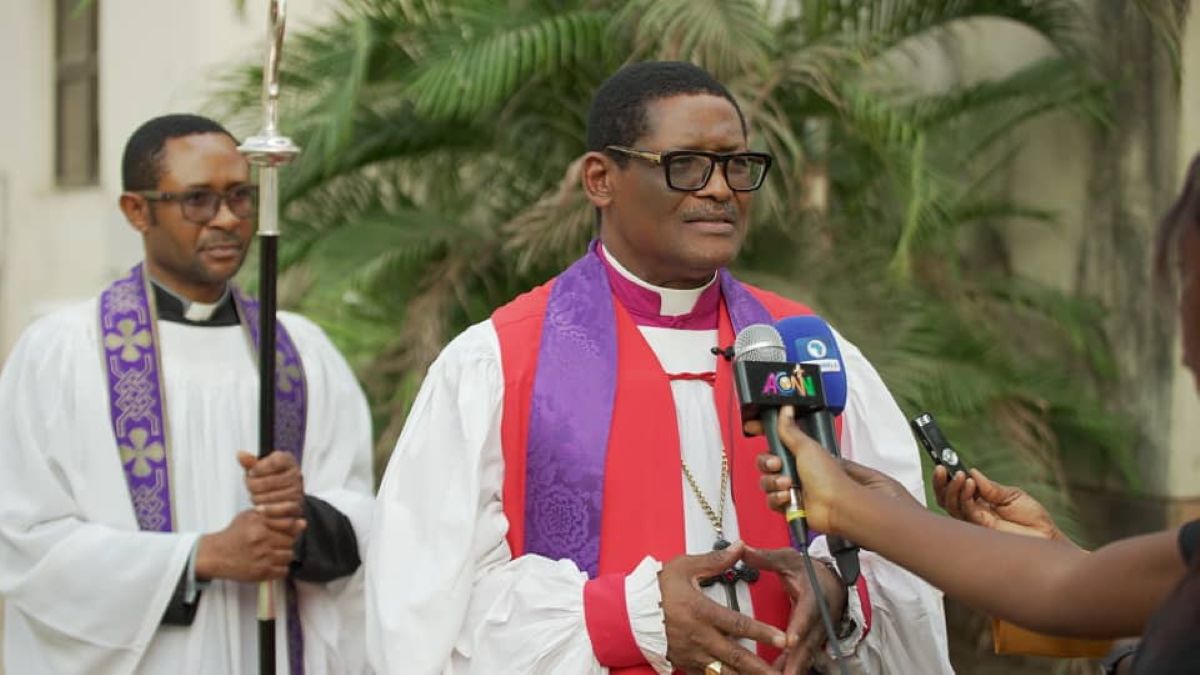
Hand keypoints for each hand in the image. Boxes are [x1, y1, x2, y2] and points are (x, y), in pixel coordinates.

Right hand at [194, 509, 305, 581]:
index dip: (292, 527)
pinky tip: (269, 562)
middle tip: (274, 542)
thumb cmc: (234, 534)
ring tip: (271, 552)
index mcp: (259, 524)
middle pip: (291, 541)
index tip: (288, 529)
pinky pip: (284, 571)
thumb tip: (302, 522)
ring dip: (283, 554)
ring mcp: (262, 558)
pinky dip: (280, 567)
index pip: (290, 525)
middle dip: (285, 541)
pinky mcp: (261, 573)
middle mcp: (262, 541)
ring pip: (289, 556)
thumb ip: (276, 514)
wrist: (216, 555)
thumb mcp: (251, 516)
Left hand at [238, 450, 303, 518]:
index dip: (259, 469)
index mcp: (287, 460)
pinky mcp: (296, 505)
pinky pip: (280, 509)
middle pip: (269, 481)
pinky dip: (267, 509)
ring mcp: (297, 490)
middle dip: (254, 486)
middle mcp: (296, 474)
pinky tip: (258, 508)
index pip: (273, 462)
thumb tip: (240, 454)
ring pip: (271, 496)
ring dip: (257, 498)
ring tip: (255, 496)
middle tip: (250, 487)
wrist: (285, 494)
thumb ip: (250, 462)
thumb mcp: (260, 468)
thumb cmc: (270, 477)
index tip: (251, 472)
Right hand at [659, 541, 788, 674]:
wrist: (628, 612)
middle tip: (781, 674)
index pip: (738, 624)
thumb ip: (716, 560)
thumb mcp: (684, 567)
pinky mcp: (686, 664)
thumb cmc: (656, 588)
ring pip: (725, 673)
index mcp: (701, 611)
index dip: (762, 632)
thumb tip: (741, 546)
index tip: (783, 639)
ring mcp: (693, 654)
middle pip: (736, 656)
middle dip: (761, 667)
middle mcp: (700, 637)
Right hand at [743, 407, 868, 531]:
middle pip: (765, 462)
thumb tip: (785, 409)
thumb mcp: (807, 447)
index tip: (752, 427)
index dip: (762, 433)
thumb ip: (790, 429)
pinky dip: (777, 498)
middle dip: (767, 463)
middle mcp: (793, 469)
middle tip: (777, 464)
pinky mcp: (787, 505)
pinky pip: (770, 500)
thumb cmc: (828, 478)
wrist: (833, 506)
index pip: (774, 439)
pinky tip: (788, 497)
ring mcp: (790, 487)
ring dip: (774, 482)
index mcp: (798, 452)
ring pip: (766, 482)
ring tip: (788, 484)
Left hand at [744, 547, 846, 674]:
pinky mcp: (814, 641)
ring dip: (794, 667)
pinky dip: (792, 667)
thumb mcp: (789, 559)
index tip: (790, 640)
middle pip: (808, 642)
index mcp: (813, 596)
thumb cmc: (808, 570)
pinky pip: (803, 657)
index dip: (799, 628)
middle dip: (796, 660)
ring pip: (807, 654)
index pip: (806, 613)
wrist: (832, 581)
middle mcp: (819, 618)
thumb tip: (742, 548)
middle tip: (783, 674)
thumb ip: (766, 557)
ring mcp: (818, 632)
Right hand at [933, 466, 1071, 543]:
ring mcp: (974, 522)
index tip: (943, 463)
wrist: (1046, 536)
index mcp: (979, 501)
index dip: (946, 478)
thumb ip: (990, 487)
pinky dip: (964, 497)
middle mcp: (972, 512)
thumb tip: (972, 472)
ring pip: (950, 506)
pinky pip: (964, 513)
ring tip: (959, 475)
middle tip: (942, 468)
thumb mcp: (1011, 495)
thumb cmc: (1031, 517)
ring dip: (952, 488)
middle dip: (941, 483)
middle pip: (946, 499)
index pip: (956, 490)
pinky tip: (970, 485)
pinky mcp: (979, 530)